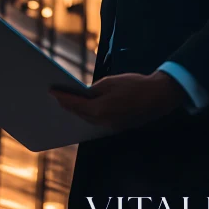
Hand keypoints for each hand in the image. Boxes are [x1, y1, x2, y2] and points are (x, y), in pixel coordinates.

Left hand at [50, 71, 187, 131]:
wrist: (157, 96)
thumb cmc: (134, 85)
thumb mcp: (110, 82)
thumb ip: (94, 90)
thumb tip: (82, 95)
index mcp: (100, 110)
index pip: (75, 104)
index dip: (62, 97)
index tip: (51, 91)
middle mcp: (102, 122)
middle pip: (79, 114)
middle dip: (66, 106)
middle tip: (54, 97)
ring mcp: (110, 126)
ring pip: (87, 119)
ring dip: (77, 111)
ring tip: (65, 103)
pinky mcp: (116, 126)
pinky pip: (97, 121)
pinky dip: (88, 114)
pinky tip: (84, 107)